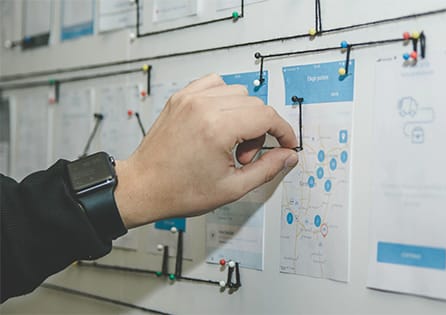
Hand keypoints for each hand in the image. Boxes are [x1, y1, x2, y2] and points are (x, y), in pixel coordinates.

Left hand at [114, 74, 298, 227]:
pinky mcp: (181, 97)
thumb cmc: (178, 190)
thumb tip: (287, 155)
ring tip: (230, 142)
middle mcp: (203, 107)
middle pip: (255, 104)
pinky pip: (215, 84)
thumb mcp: (232, 188)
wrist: (143, 187)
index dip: (283, 132)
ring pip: (238, 92)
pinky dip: (225, 99)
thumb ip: (267, 169)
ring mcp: (190, 99)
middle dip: (261, 130)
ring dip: (244, 115)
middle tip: (245, 156)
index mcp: (217, 128)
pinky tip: (220, 122)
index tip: (286, 143)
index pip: (267, 116)